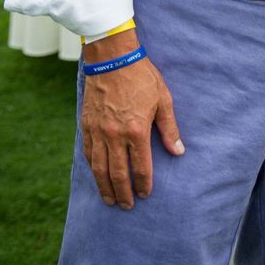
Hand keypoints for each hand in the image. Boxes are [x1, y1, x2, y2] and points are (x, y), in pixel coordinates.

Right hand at [80, 40, 184, 209]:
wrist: (112, 58)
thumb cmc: (141, 77)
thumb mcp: (163, 100)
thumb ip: (170, 128)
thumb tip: (178, 152)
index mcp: (136, 130)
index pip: (141, 167)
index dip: (144, 184)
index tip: (145, 195)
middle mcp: (115, 135)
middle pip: (118, 173)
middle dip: (123, 193)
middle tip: (126, 206)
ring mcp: (98, 131)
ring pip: (99, 168)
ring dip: (105, 187)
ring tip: (110, 200)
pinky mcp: (86, 125)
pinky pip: (88, 153)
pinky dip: (92, 168)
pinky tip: (96, 176)